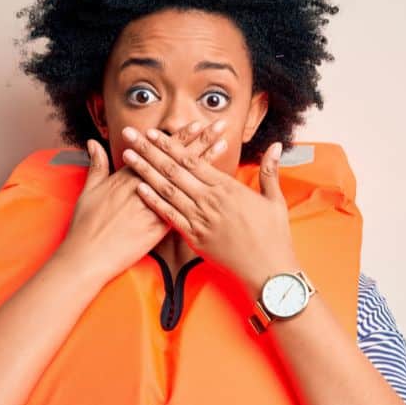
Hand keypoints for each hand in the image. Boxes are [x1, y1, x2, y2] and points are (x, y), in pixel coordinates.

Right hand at [54, 120, 227, 285]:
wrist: (87, 255)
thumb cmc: (85, 225)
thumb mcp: (89, 190)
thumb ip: (96, 165)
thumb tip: (93, 143)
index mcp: (128, 176)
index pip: (159, 151)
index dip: (179, 138)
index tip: (197, 125)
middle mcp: (143, 186)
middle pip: (177, 160)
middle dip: (200, 141)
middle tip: (218, 125)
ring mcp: (153, 205)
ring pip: (184, 179)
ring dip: (205, 161)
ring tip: (222, 144)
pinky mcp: (158, 226)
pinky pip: (184, 206)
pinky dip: (199, 194)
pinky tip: (216, 185)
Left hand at [120, 130, 299, 293]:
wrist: (268, 271)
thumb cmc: (274, 237)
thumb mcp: (275, 200)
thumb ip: (270, 171)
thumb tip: (278, 146)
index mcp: (227, 188)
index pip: (193, 160)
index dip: (170, 145)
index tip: (153, 133)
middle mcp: (210, 200)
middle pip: (173, 170)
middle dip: (149, 150)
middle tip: (130, 135)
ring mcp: (200, 219)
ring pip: (167, 190)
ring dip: (145, 171)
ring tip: (127, 156)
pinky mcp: (195, 238)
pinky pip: (170, 216)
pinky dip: (153, 201)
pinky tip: (138, 189)